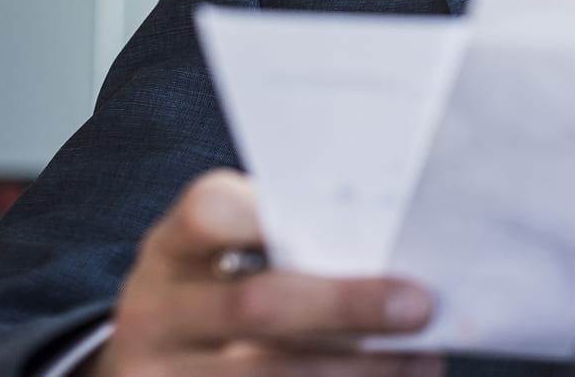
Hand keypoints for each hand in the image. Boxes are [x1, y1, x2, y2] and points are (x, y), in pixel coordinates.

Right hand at [88, 169, 441, 376]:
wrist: (158, 360)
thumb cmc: (220, 286)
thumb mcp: (226, 254)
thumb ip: (290, 241)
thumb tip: (392, 246)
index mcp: (170, 250)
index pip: (211, 214)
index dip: (273, 214)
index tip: (355, 220)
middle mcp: (154, 314)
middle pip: (256, 305)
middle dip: (346, 306)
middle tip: (418, 305)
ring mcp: (160, 375)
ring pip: (269, 374)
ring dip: (357, 368)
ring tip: (421, 358)